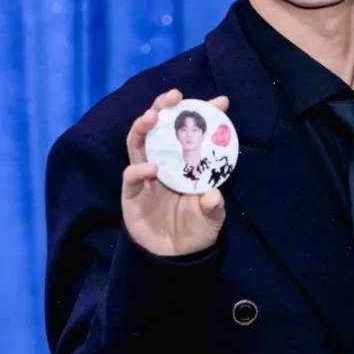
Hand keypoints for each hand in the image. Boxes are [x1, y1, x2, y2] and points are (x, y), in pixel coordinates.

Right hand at [121, 89, 229, 256]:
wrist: (175, 256)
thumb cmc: (196, 230)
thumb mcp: (212, 218)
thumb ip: (213, 207)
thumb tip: (213, 196)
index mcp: (188, 163)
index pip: (195, 132)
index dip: (206, 114)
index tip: (221, 100)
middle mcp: (166, 162)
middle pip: (160, 128)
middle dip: (165, 108)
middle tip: (175, 96)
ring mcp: (146, 176)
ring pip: (139, 143)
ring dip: (144, 126)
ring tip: (152, 116)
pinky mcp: (132, 193)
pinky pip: (131, 176)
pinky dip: (139, 169)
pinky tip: (151, 167)